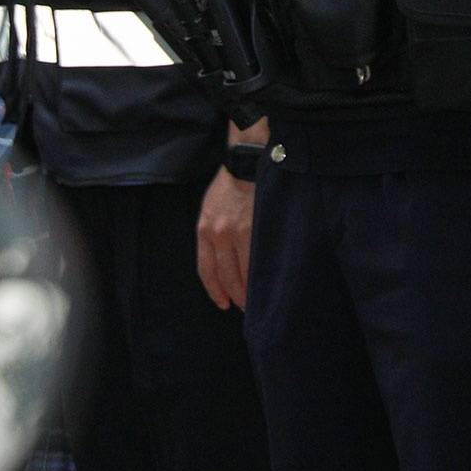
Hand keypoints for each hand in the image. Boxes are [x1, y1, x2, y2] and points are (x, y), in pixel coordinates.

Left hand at [197, 155, 258, 310]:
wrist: (247, 162)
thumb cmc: (230, 186)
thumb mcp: (210, 209)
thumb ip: (213, 235)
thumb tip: (223, 262)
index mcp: (204, 230)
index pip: (207, 270)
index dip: (215, 291)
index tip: (223, 303)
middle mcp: (218, 234)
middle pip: (225, 276)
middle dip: (234, 295)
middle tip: (243, 308)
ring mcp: (238, 233)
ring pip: (242, 273)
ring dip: (249, 291)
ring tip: (257, 301)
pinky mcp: (255, 229)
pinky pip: (257, 261)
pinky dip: (261, 275)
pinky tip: (267, 283)